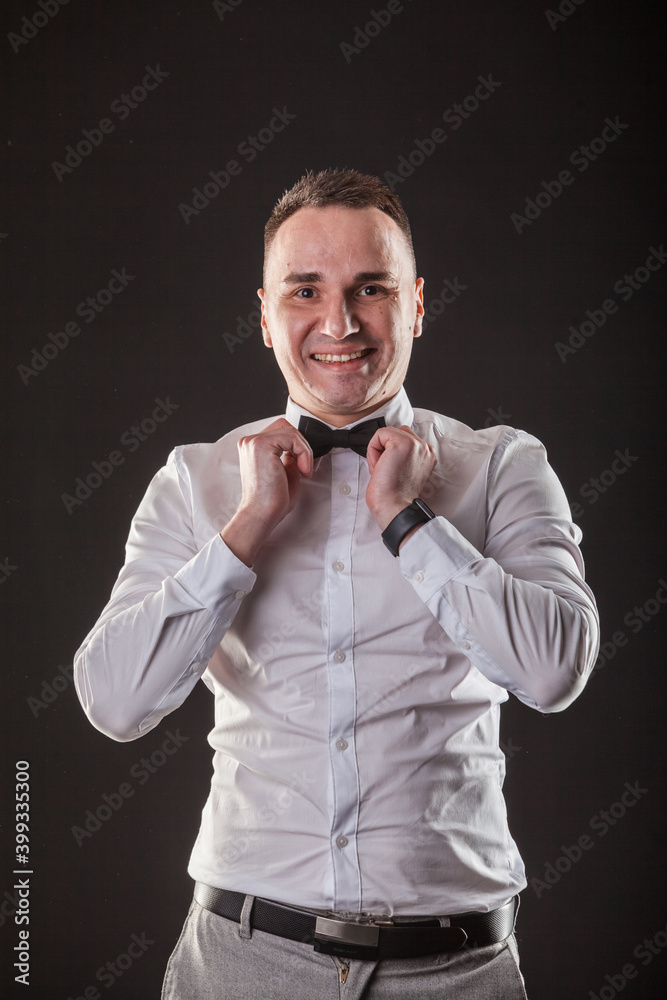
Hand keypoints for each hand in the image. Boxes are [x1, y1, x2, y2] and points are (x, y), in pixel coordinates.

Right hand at [220, 419, 312, 565]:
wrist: (261, 515)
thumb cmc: (271, 500)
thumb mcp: (284, 471)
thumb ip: (290, 456)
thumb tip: (299, 447)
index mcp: (252, 447)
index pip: (280, 431)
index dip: (296, 446)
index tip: (302, 467)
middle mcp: (249, 442)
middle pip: (285, 426)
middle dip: (301, 445)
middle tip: (304, 467)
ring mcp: (253, 442)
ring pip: (291, 431)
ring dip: (304, 450)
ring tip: (303, 470)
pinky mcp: (261, 445)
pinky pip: (293, 437)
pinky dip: (304, 453)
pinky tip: (302, 470)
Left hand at [366, 425, 435, 530]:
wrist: (394, 507)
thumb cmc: (395, 496)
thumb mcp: (404, 470)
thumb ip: (402, 456)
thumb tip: (386, 447)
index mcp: (428, 455)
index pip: (405, 438)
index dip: (391, 453)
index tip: (392, 471)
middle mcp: (425, 448)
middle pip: (396, 432)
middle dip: (385, 449)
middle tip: (386, 470)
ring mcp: (415, 444)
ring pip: (387, 433)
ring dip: (379, 450)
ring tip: (384, 469)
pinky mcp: (401, 443)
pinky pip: (379, 434)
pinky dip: (373, 450)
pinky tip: (380, 466)